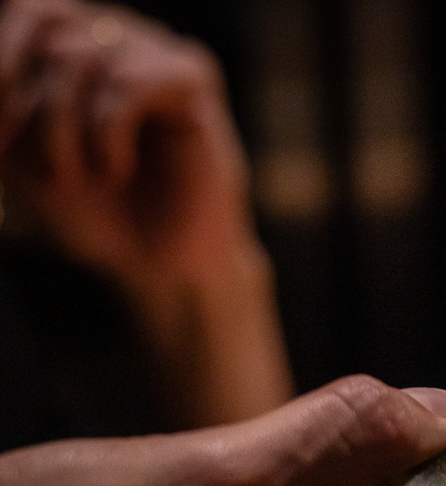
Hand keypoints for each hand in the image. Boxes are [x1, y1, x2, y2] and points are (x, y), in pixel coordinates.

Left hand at [0, 0, 291, 425]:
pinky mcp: (191, 77)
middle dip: (12, 85)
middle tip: (8, 146)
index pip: (19, 10)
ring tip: (77, 181)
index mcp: (68, 39)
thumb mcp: (16, 155)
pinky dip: (107, 135)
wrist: (160, 264)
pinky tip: (115, 171)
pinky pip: (126, 83)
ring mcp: (155, 50)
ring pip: (80, 55)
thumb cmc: (94, 211)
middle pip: (43, 14)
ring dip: (59, 130)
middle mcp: (113, 32)